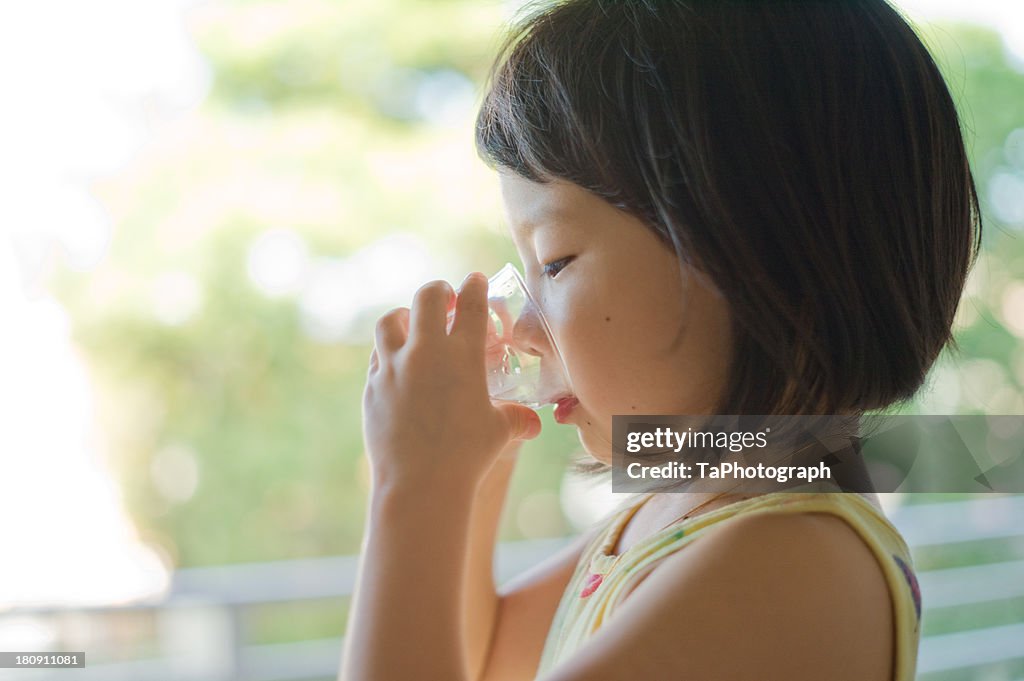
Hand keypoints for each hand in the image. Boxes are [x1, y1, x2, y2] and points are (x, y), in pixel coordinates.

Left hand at [363, 272, 541, 491]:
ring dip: (404, 316)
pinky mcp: (372, 387)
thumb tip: (532, 423)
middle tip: (445, 298)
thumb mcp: (499, 432)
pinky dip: (388, 353)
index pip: (471, 304)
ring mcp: (393, 368)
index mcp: (463, 355)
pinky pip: (377, 358)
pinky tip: (396, 365)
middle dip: (438, 291)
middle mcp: (425, 353)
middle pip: (426, 297)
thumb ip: (515, 419)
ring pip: (390, 321)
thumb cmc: (466, 457)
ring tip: (411, 323)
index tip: (475, 281)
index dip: (474, 286)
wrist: (420, 484)